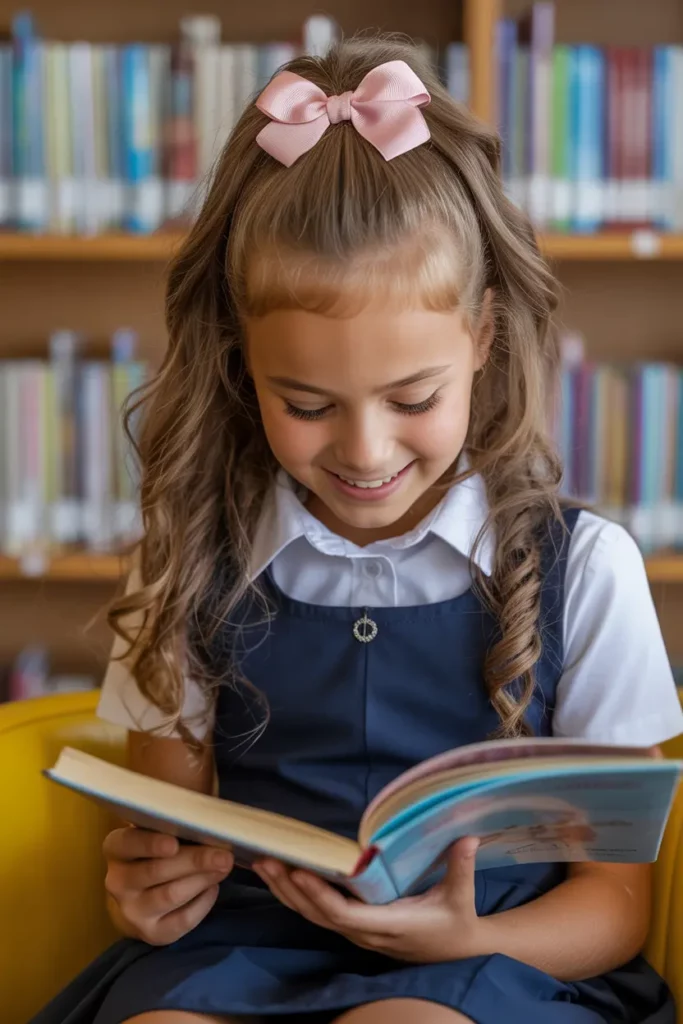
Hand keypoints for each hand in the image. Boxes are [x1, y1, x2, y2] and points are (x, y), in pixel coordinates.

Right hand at [103, 826, 233, 944]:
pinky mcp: (152, 933)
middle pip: (158, 870)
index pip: (129, 843)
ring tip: (224, 866)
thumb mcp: (155, 832)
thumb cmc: (154, 852)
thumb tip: (210, 819)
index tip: (174, 843)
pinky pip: (183, 919)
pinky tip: (213, 887)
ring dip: (202, 879)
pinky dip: (203, 902)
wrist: (136, 899)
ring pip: (172, 895)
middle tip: (224, 854)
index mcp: (116, 848)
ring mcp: (132, 911)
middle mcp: (117, 882)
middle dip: (194, 861)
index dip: (151, 844)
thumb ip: (173, 825)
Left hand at [254, 837, 485, 962]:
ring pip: (313, 917)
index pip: (345, 915)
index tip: (299, 871)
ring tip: (263, 864)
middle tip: (266, 859)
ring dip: (286, 892)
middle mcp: (366, 933)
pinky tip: (281, 877)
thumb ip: (460, 868)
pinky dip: (297, 896)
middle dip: (290, 888)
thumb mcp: (462, 898)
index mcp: (389, 926)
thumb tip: (467, 837)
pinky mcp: (354, 928)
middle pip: (319, 915)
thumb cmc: (457, 923)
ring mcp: (357, 933)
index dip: (320, 895)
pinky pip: (319, 914)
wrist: (457, 953)